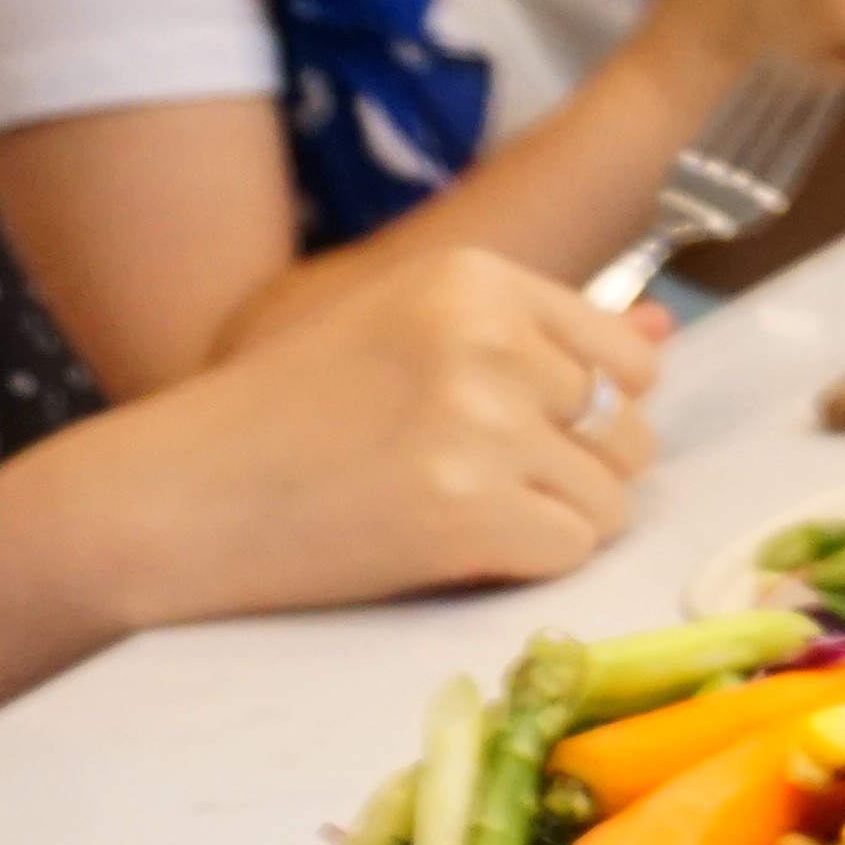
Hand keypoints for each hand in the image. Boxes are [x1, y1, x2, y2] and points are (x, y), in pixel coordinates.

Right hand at [0, 255, 663, 754]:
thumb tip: (666, 336)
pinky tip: (450, 545)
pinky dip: (526, 565)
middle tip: (479, 479)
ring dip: (554, 522)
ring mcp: (481, 424)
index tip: (519, 428)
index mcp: (475, 279)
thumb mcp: (412, 337)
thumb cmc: (293, 417)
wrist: (179, 495)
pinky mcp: (471, 511)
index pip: (629, 358)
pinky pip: (574, 552)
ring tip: (457, 509)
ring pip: (613, 499)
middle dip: (579, 471)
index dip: (592, 411)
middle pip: (632, 431)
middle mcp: (487, 338)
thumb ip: (541, 338)